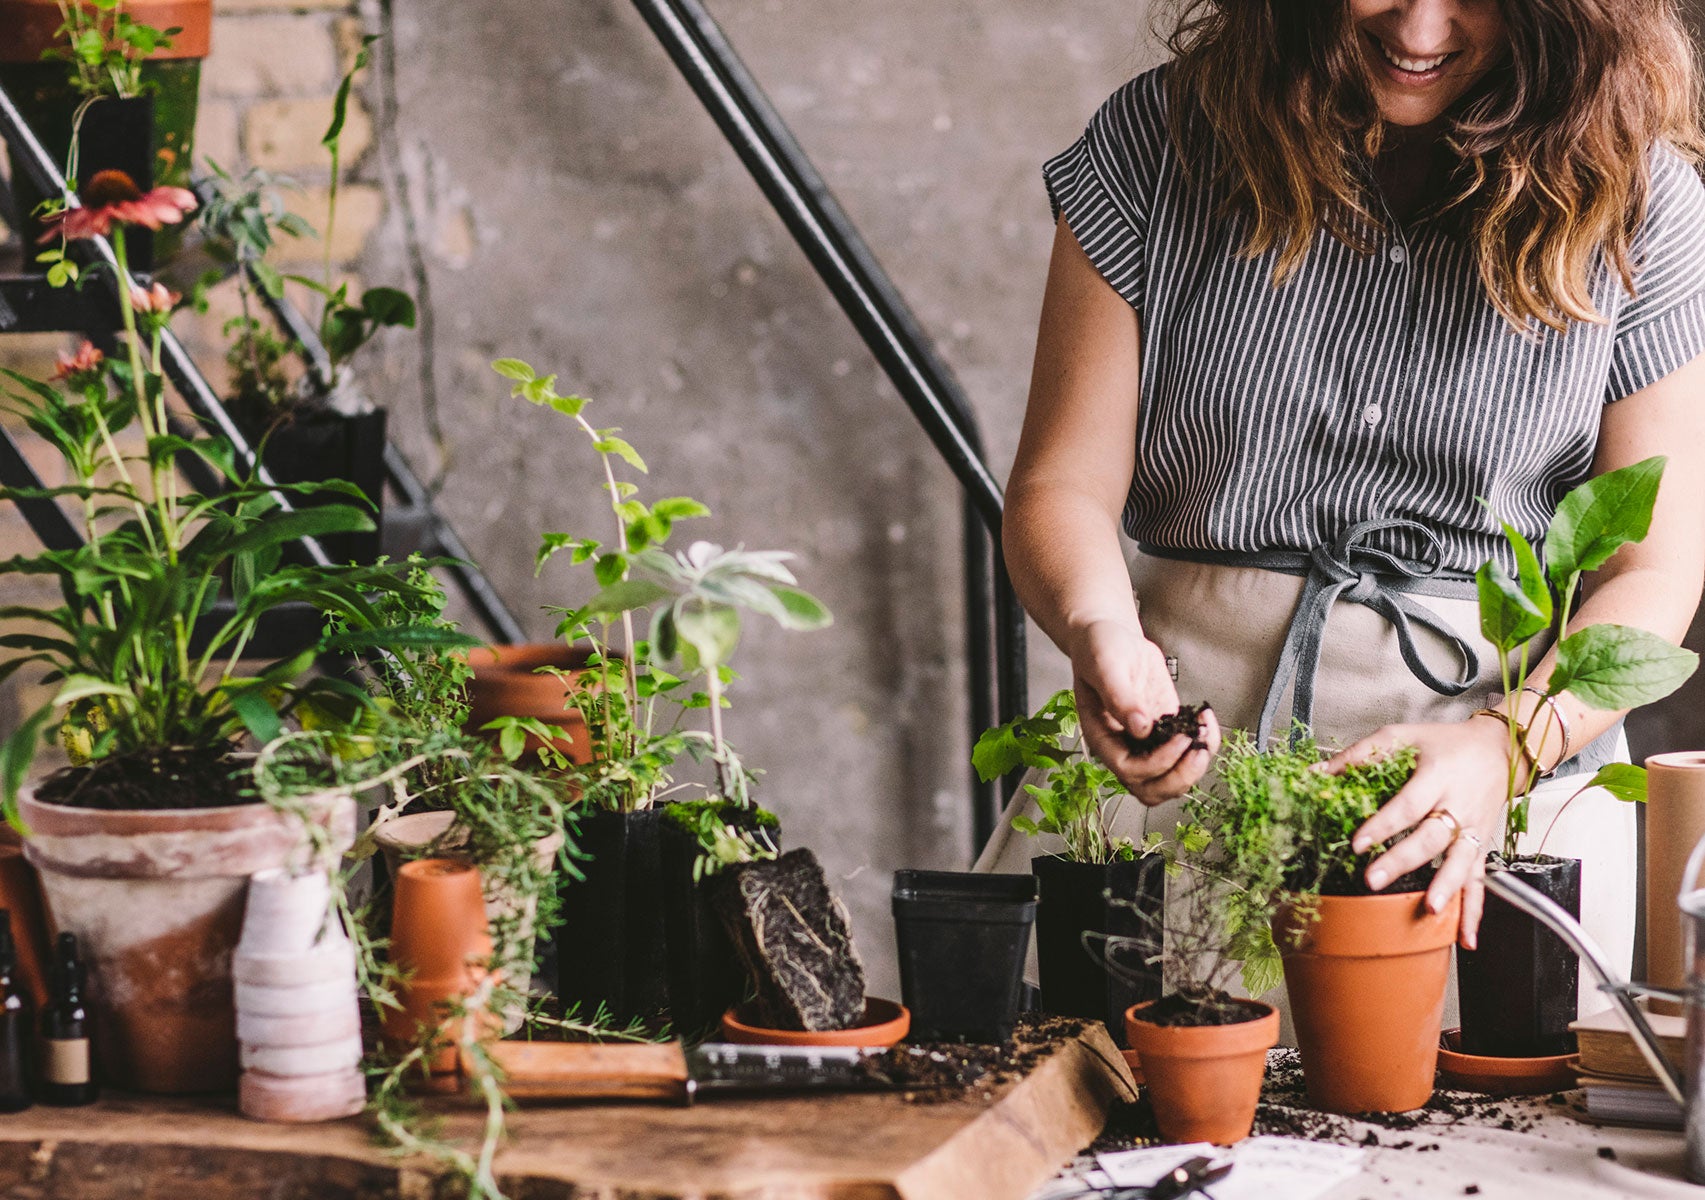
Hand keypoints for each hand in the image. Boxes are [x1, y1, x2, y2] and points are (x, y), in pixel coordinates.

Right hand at [1067, 619, 1220, 805]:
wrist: (1110, 636)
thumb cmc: (1098, 648)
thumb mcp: (1104, 666)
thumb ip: (1119, 697)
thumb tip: (1140, 729)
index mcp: (1103, 737)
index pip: (1130, 771)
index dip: (1158, 763)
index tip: (1179, 737)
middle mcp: (1125, 746)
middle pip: (1153, 789)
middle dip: (1180, 777)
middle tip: (1198, 749)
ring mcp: (1147, 742)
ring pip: (1172, 779)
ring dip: (1195, 766)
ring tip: (1206, 732)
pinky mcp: (1167, 730)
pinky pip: (1188, 753)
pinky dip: (1204, 743)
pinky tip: (1206, 718)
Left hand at [1322, 715, 1513, 949]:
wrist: (1498, 750)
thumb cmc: (1445, 743)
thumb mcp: (1401, 736)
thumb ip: (1359, 755)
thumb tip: (1314, 774)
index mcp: (1437, 776)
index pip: (1408, 805)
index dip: (1383, 825)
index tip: (1358, 844)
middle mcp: (1458, 805)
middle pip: (1430, 837)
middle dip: (1402, 862)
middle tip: (1373, 880)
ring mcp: (1472, 829)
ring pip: (1461, 862)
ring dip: (1446, 888)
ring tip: (1429, 909)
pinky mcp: (1480, 845)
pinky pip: (1479, 881)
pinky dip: (1474, 911)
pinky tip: (1466, 938)